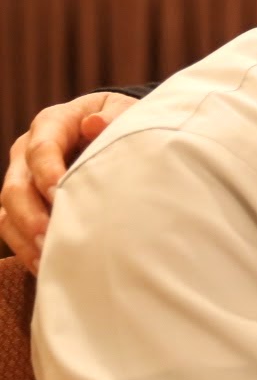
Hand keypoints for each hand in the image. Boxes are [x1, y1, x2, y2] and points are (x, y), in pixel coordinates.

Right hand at [0, 92, 136, 271]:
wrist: (111, 131)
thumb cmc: (119, 122)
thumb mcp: (122, 113)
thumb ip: (112, 118)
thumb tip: (95, 123)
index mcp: (51, 125)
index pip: (41, 148)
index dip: (47, 171)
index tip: (59, 193)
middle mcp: (27, 153)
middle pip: (16, 185)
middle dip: (31, 212)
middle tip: (50, 234)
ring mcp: (22, 180)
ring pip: (7, 210)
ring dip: (25, 235)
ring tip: (48, 256)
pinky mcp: (23, 205)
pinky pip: (11, 228)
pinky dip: (25, 248)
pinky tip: (46, 266)